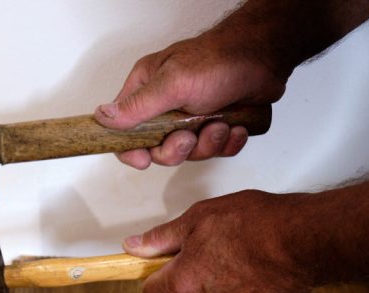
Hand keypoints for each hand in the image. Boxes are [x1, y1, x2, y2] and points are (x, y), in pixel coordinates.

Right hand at [94, 32, 286, 168]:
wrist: (267, 57)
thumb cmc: (220, 60)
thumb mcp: (172, 84)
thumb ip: (137, 106)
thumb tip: (102, 118)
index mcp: (146, 90)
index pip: (123, 130)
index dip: (131, 150)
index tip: (144, 159)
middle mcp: (165, 106)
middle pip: (157, 149)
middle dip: (177, 149)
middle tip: (190, 136)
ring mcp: (191, 117)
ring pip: (189, 153)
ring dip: (208, 144)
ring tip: (220, 123)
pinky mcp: (215, 125)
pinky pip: (215, 150)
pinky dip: (227, 143)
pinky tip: (235, 127)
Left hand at [124, 190, 316, 292]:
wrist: (305, 240)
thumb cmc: (253, 225)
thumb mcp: (197, 219)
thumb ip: (161, 238)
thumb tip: (134, 246)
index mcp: (183, 284)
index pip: (151, 292)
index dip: (154, 274)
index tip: (161, 260)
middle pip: (182, 292)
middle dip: (189, 271)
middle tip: (207, 242)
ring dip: (215, 277)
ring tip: (235, 249)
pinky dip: (239, 284)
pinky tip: (252, 262)